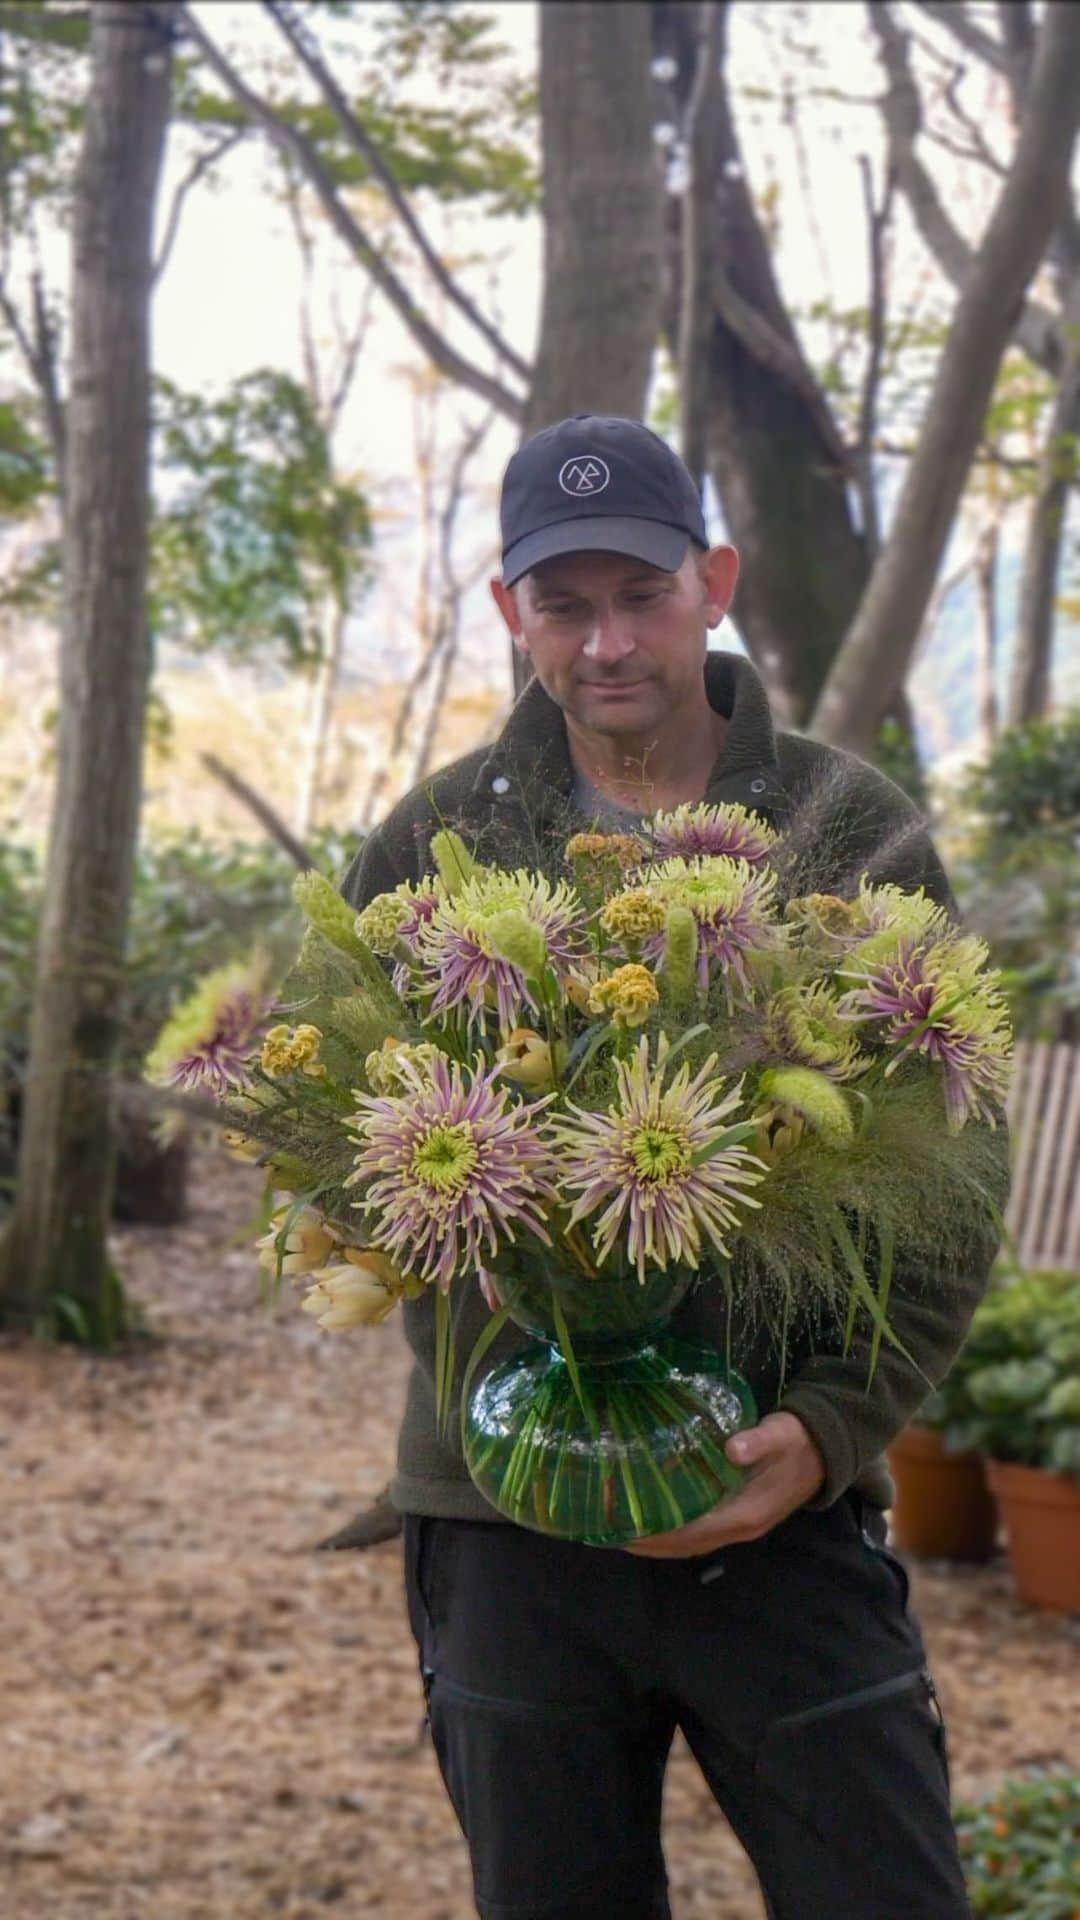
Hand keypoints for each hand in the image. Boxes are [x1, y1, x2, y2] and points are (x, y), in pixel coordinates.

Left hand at [622, 1411, 825, 1557]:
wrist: (826, 1451)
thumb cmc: (796, 1440)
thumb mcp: (780, 1435)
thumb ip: (757, 1441)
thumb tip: (731, 1449)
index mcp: (746, 1513)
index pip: (694, 1532)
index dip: (661, 1534)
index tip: (627, 1530)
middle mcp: (740, 1528)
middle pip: (687, 1545)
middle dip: (650, 1543)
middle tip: (611, 1532)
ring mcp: (740, 1525)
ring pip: (693, 1543)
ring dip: (660, 1542)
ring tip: (624, 1531)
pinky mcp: (739, 1516)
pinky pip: (701, 1532)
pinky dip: (676, 1532)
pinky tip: (657, 1520)